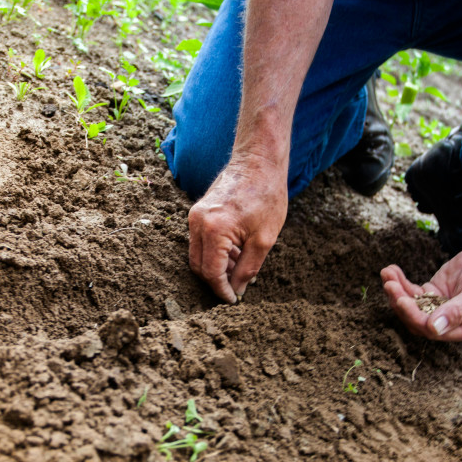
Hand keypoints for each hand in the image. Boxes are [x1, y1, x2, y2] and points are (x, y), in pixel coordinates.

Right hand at [188, 156, 288, 302]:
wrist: (258, 161)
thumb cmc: (266, 195)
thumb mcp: (264, 239)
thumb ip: (248, 269)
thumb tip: (237, 290)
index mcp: (214, 230)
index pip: (211, 272)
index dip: (222, 290)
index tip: (233, 300)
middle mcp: (197, 223)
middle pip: (198, 266)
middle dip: (216, 281)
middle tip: (236, 288)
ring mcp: (195, 216)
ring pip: (198, 255)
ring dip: (216, 267)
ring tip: (241, 268)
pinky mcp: (198, 212)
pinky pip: (200, 241)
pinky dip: (215, 252)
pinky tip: (236, 253)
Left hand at [380, 243, 461, 341]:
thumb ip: (457, 311)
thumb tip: (434, 329)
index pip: (433, 330)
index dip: (415, 317)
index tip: (402, 300)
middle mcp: (449, 323)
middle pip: (417, 320)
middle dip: (401, 303)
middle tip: (390, 285)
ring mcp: (438, 308)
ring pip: (411, 306)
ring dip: (396, 291)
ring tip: (387, 274)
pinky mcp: (432, 293)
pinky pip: (411, 292)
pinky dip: (400, 282)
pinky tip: (391, 270)